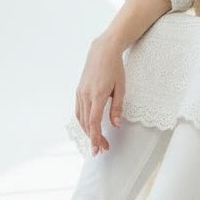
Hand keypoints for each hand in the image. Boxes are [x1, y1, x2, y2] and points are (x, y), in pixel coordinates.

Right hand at [75, 34, 126, 155]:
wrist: (102, 50)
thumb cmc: (115, 68)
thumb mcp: (121, 88)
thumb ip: (117, 108)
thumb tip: (116, 125)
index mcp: (98, 94)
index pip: (94, 122)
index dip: (95, 138)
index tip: (98, 149)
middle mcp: (86, 95)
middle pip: (87, 123)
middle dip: (94, 138)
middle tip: (102, 149)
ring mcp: (80, 93)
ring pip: (81, 119)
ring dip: (88, 132)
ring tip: (97, 141)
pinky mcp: (78, 91)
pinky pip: (79, 111)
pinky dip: (84, 122)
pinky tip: (89, 127)